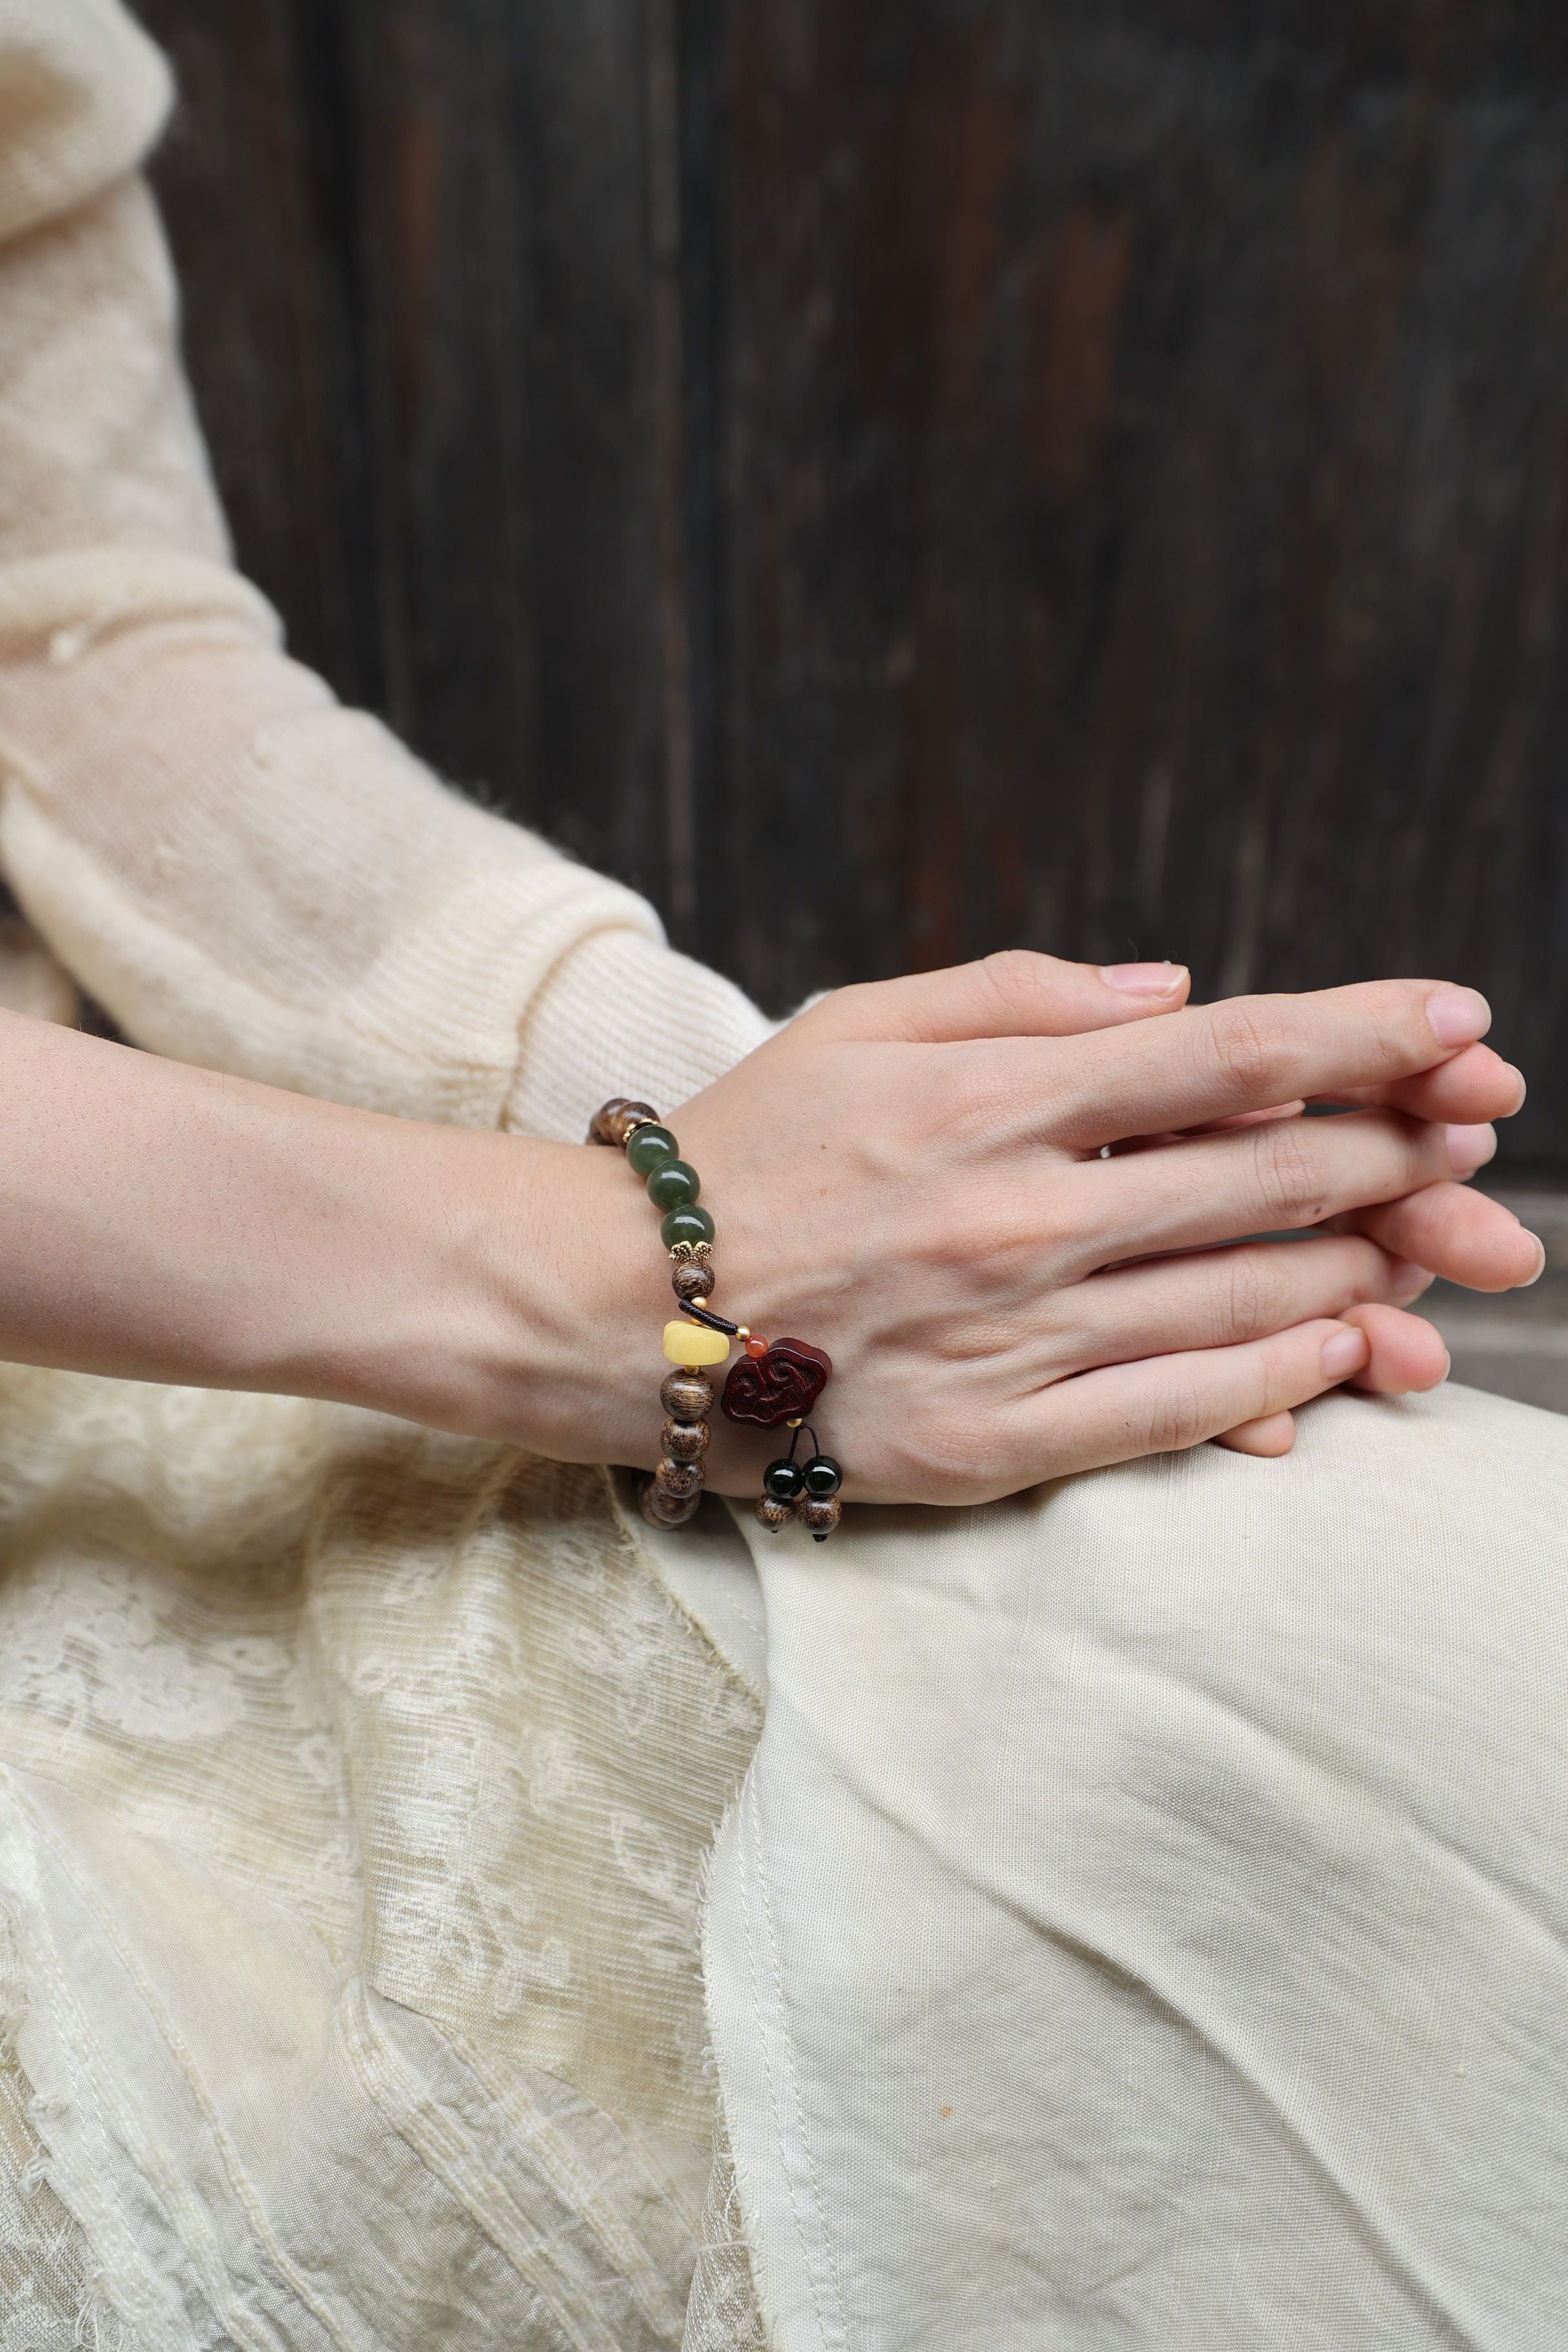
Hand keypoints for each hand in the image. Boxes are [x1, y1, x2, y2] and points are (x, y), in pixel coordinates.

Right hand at [664, 955, 1537, 1505]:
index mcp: (994, 1096)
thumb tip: (1173, 988)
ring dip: (1365, 1263)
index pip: (1232, 1052)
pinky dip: (1276, 1383)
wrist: (612, 1309)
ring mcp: (1013, 1337)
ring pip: (1248, 1298)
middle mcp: (1023, 1215)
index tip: (1464, 1026)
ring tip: (1425, 1245)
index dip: (1369, 1034)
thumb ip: (1020, 988)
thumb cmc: (740, 1152)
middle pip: (1271, 1174)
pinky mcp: (990, 1443)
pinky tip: (1342, 1357)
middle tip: (1469, 1141)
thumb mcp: (858, 1020)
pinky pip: (1173, 1416)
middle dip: (1400, 1148)